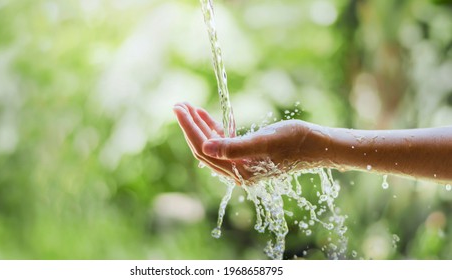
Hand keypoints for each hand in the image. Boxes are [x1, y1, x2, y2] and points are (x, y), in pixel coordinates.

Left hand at [173, 102, 320, 183]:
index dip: (189, 128)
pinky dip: (214, 129)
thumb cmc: (294, 140)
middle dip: (190, 126)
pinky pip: (223, 143)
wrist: (318, 144)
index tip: (178, 108)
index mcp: (239, 171)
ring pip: (211, 145)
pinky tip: (206, 116)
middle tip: (179, 104)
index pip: (204, 149)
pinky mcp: (247, 156)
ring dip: (199, 126)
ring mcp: (241, 165)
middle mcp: (237, 172)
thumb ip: (233, 147)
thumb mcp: (264, 141)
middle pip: (204, 148)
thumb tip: (204, 148)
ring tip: (188, 107)